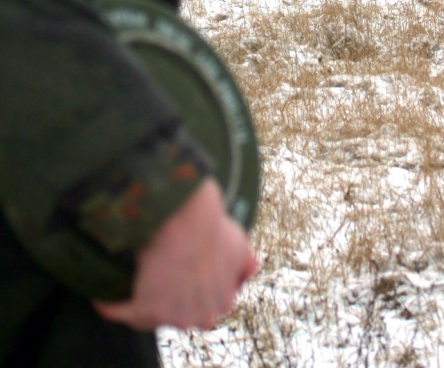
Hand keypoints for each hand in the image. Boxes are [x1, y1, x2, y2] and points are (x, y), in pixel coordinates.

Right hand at [93, 179, 257, 330]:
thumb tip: (251, 268)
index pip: (203, 306)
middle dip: (167, 299)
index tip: (178, 276)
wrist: (188, 217)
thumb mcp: (238, 241)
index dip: (190, 290)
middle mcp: (199, 316)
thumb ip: (244, 260)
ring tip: (128, 285)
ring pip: (149, 316)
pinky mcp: (146, 310)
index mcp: (223, 302)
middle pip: (177, 313)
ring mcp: (172, 316)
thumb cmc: (213, 224)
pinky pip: (121, 312)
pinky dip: (110, 305)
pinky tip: (101, 298)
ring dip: (138, 303)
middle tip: (155, 277)